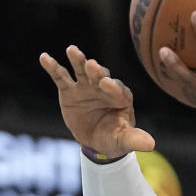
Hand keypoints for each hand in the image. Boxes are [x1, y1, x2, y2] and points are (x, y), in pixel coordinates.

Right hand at [39, 45, 155, 157]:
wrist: (95, 142)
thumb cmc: (113, 139)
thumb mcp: (123, 141)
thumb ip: (134, 139)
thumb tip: (151, 145)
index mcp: (121, 97)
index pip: (118, 90)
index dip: (113, 87)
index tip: (107, 85)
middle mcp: (104, 87)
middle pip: (101, 76)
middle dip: (97, 71)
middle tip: (92, 66)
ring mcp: (86, 86)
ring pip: (82, 70)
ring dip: (78, 60)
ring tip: (72, 50)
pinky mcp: (69, 90)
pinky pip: (61, 77)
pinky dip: (53, 67)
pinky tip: (44, 58)